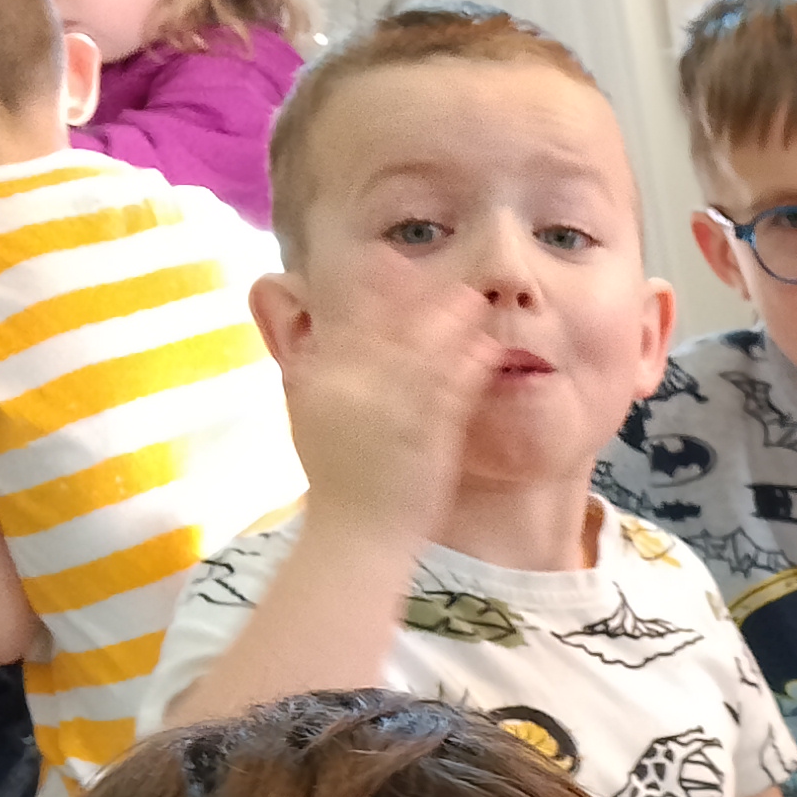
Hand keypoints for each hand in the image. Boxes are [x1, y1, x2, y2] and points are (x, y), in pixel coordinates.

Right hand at [261, 279, 506, 554]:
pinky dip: (468, 368)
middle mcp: (348, 391)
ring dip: (448, 323)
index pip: (344, 322)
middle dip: (412, 295)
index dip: (369, 288)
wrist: (354, 537)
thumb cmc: (339, 479)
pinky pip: (450, 394)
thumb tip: (312, 324)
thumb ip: (317, 370)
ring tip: (473, 300)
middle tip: (438, 269)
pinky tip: (487, 351)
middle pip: (383, 328)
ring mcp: (386, 413)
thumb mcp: (309, 416)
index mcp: (318, 383)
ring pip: (421, 354)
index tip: (390, 259)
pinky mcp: (422, 437)